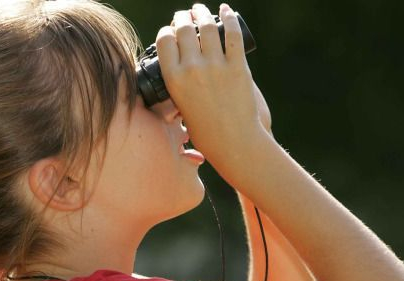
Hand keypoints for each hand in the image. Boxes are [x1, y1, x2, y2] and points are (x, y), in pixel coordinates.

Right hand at [156, 3, 268, 164]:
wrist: (234, 143)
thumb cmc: (206, 132)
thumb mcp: (181, 108)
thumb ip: (179, 87)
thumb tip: (179, 71)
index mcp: (174, 80)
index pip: (165, 41)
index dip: (167, 31)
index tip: (170, 30)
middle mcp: (192, 70)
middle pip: (184, 30)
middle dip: (182, 17)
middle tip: (185, 15)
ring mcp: (216, 67)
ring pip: (207, 27)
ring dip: (202, 13)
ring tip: (201, 10)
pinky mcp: (238, 67)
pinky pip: (232, 35)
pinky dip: (228, 18)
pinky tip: (225, 11)